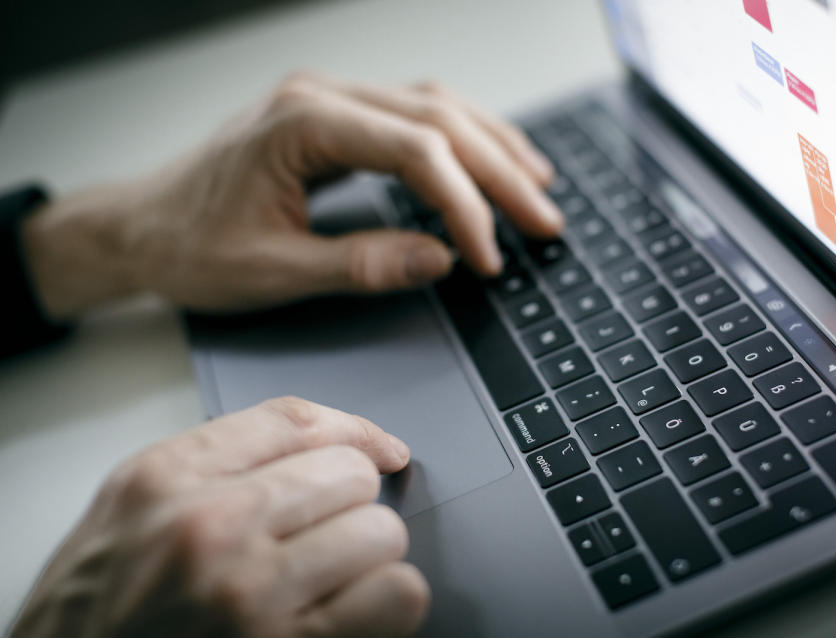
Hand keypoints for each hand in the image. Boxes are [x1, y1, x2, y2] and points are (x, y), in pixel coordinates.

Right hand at [9, 397, 428, 637]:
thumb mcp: (130, 508)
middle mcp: (209, 526)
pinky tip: (351, 612)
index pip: (296, 420)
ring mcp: (250, 592)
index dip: (355, 430)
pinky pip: (397, 594)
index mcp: (166, 478)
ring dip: (367, 557)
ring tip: (330, 579)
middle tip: (324, 535)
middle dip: (350, 503)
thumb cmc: (93, 611)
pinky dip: (388, 601)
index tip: (380, 450)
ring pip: (380, 532)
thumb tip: (328, 438)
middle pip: (349, 474)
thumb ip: (215, 462)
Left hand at [21, 74, 561, 318]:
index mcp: (301, 124)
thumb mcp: (272, 270)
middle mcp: (321, 96)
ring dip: (493, 148)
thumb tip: (438, 258)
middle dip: (500, 172)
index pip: (414, 150)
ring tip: (538, 187)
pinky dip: (462, 143)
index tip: (489, 256)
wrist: (145, 227)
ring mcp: (330, 101)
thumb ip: (359, 264)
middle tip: (544, 220)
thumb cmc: (192, 247)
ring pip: (435, 107)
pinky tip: (490, 163)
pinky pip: (415, 117)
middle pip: (438, 119)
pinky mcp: (335, 119)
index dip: (465, 204)